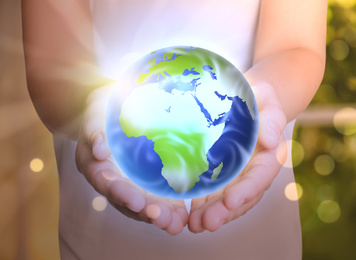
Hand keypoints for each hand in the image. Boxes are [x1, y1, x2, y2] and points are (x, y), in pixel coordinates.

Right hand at [75, 85, 188, 234]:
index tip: (136, 201)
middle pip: (124, 200)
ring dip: (157, 215)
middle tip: (162, 220)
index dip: (120, 193)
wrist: (113, 109)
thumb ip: (95, 129)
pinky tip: (183, 216)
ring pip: (141, 204)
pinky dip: (168, 208)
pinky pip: (155, 197)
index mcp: (94, 164)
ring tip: (175, 224)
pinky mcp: (145, 181)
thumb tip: (99, 150)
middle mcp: (111, 179)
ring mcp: (129, 182)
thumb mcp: (96, 112)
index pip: (105, 182)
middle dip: (143, 211)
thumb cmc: (103, 108)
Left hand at [188, 83, 287, 232]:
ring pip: (225, 200)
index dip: (247, 190)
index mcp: (267, 156)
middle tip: (207, 222)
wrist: (244, 101)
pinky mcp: (218, 174)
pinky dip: (202, 206)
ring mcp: (234, 175)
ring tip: (195, 225)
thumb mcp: (267, 100)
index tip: (232, 201)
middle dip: (225, 211)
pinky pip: (211, 192)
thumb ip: (271, 118)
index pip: (260, 177)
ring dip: (212, 214)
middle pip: (241, 195)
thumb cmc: (257, 98)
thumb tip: (272, 140)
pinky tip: (189, 216)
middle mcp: (251, 170)